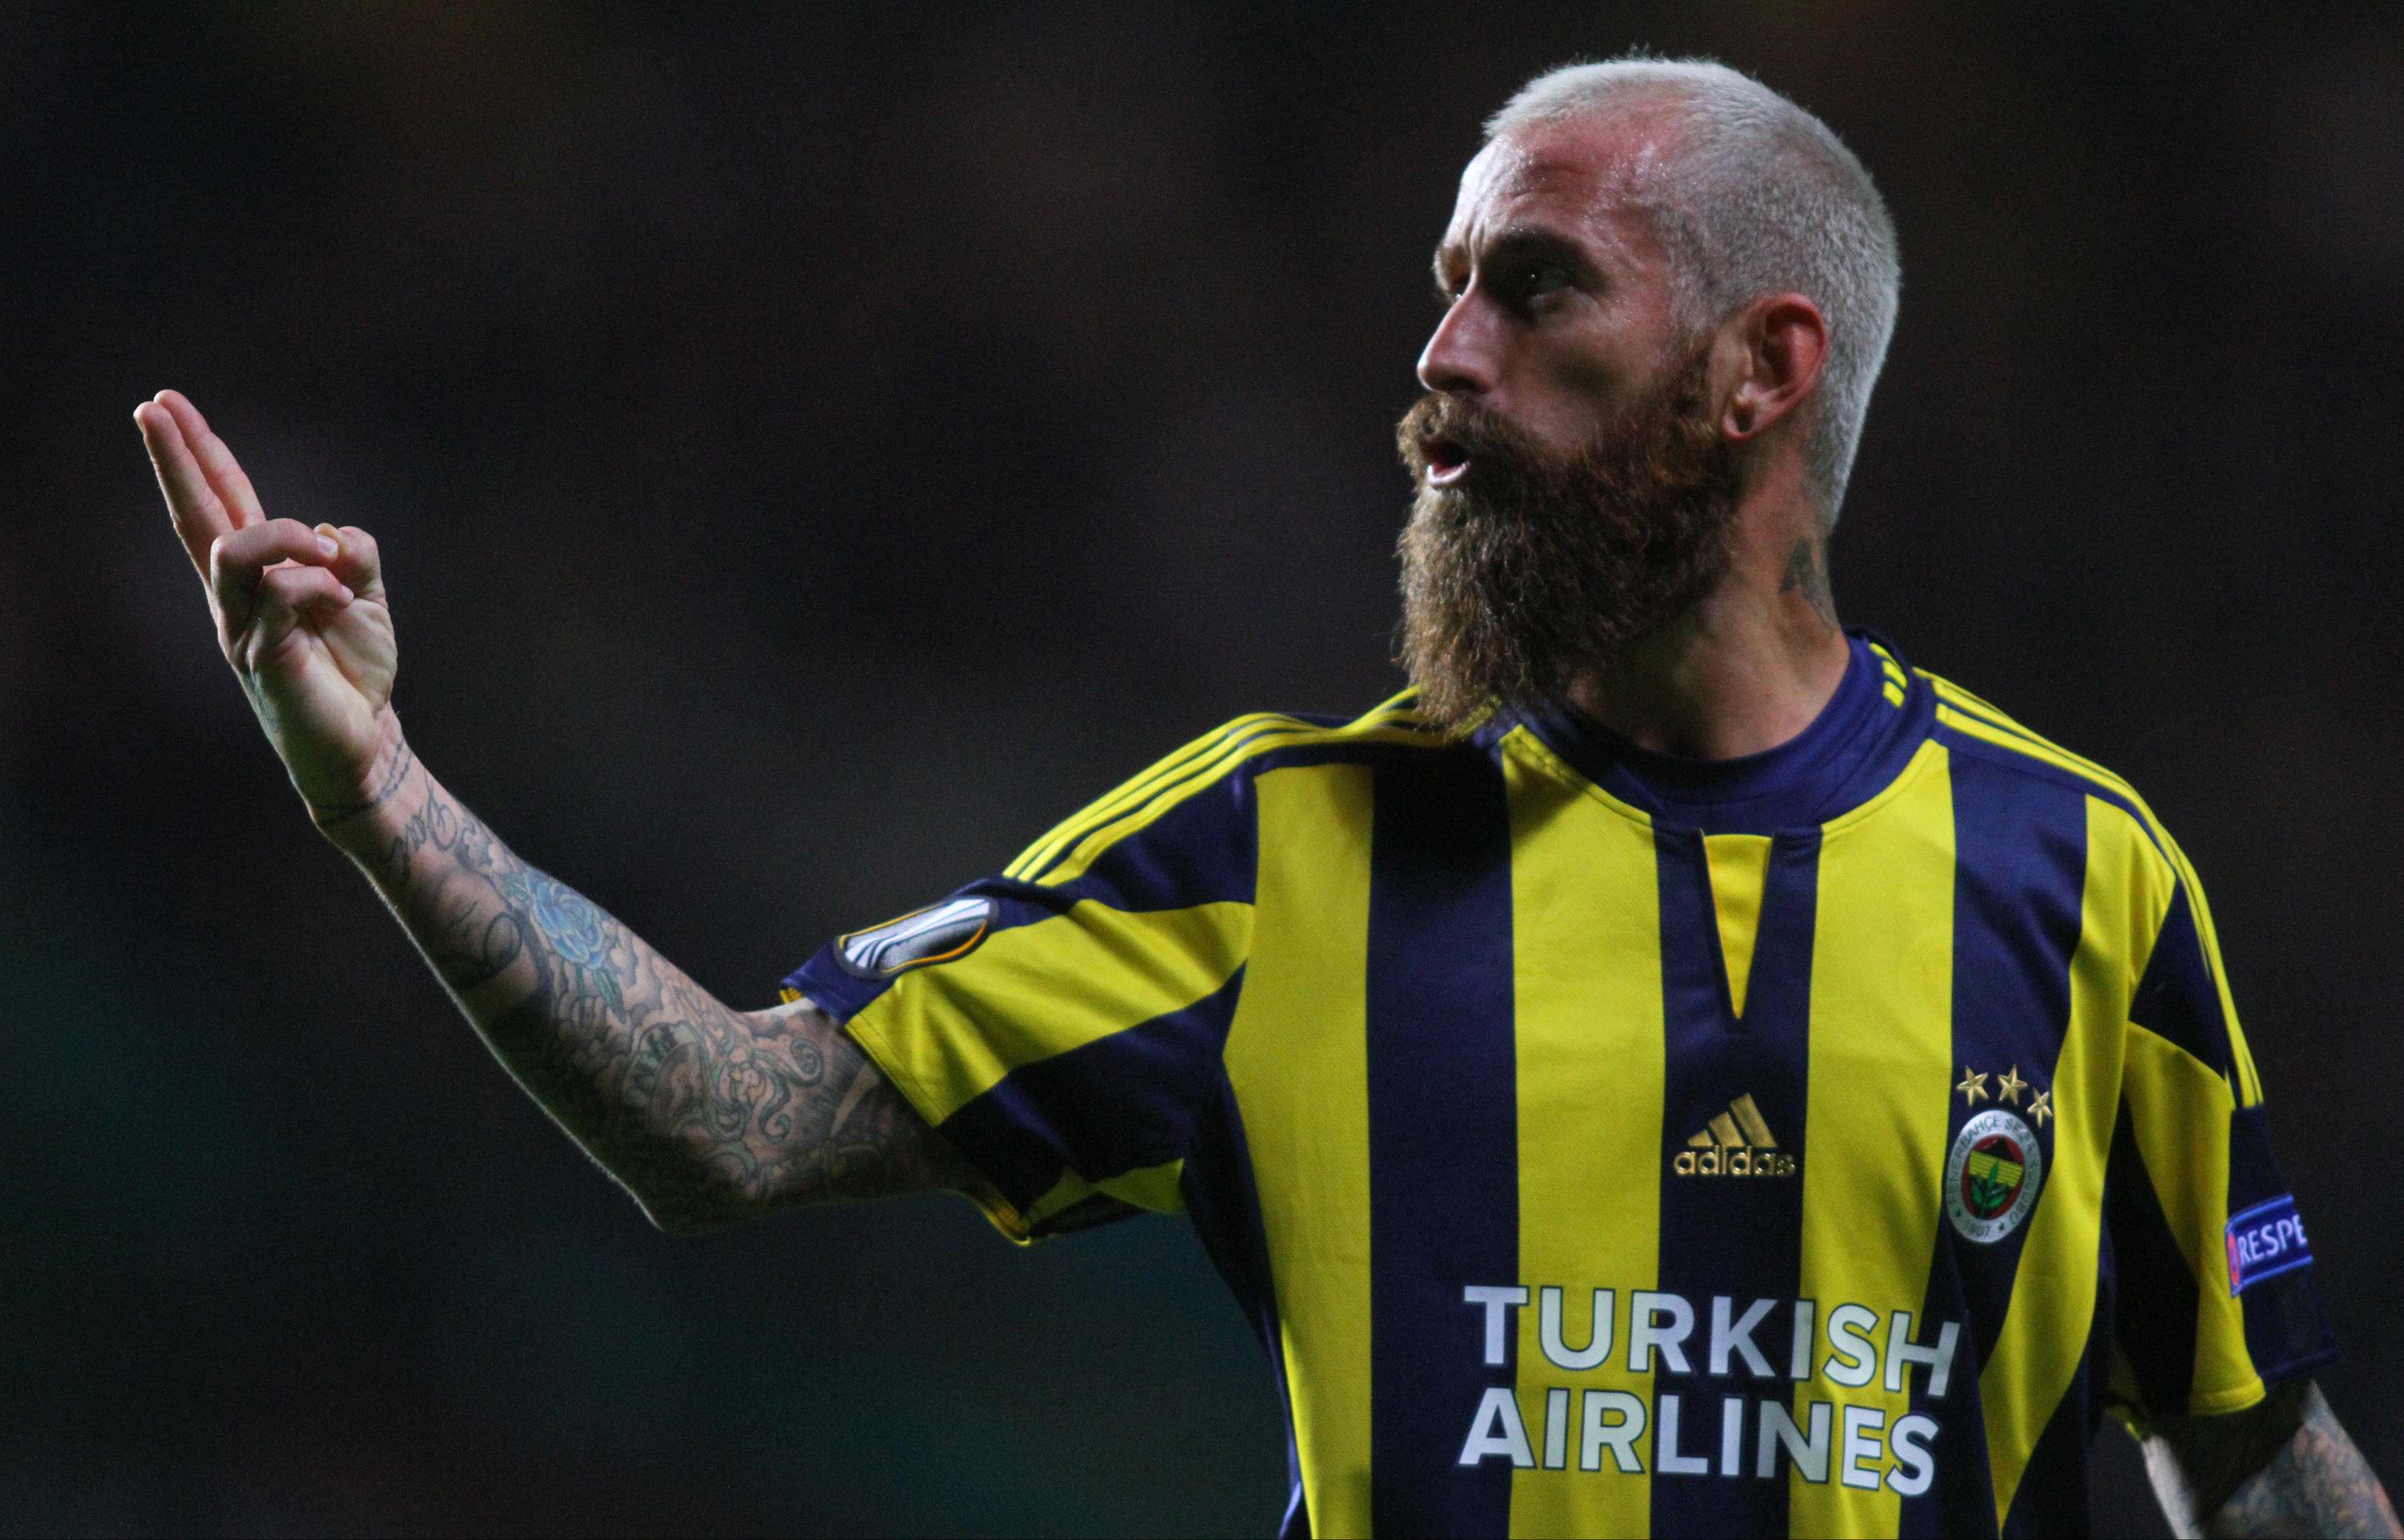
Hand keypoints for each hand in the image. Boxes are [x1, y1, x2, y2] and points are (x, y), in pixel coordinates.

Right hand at [135, 390, 401, 819]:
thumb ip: (354, 557)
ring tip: (326, 557)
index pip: (222, 502)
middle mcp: (238, 596)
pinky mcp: (262, 656)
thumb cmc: (355, 669)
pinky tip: (344, 604)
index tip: (166, 404)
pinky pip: (278, 597)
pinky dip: (319, 587)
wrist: (363, 739)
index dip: (198, 455)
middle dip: (177, 459)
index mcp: (260, 575)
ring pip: (234, 550)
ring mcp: (243, 626)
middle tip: (153, 407)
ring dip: (284, 536)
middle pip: (199, 517)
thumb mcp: (367, 597)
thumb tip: (333, 531)